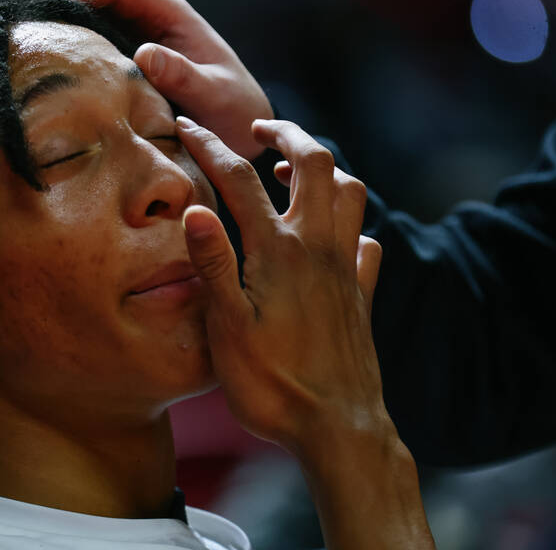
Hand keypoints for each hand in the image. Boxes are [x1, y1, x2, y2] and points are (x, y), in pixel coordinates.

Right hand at [19, 0, 273, 159]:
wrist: (238, 129)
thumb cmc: (232, 112)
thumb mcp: (215, 97)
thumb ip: (184, 77)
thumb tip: (145, 53)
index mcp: (167, 11)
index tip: (48, 7)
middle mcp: (142, 12)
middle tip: (9, 6)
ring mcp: (125, 28)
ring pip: (74, 0)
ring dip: (41, 5)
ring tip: (5, 25)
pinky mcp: (113, 50)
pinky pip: (76, 30)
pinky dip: (49, 32)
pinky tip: (22, 50)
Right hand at [177, 116, 436, 549]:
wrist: (338, 429)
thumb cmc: (273, 386)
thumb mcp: (227, 329)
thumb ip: (213, 265)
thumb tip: (195, 209)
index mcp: (277, 252)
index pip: (238, 180)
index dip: (209, 146)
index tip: (186, 127)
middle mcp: (317, 248)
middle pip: (315, 163)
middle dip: (287, 133)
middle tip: (259, 129)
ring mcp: (346, 268)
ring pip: (350, 192)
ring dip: (324, 170)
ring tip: (293, 172)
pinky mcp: (362, 294)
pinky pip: (369, 242)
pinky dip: (352, 226)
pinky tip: (335, 236)